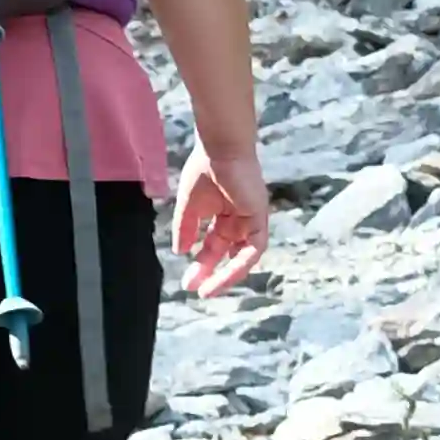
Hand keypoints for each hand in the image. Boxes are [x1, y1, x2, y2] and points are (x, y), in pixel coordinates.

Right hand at [177, 146, 273, 298]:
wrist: (219, 150)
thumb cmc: (204, 170)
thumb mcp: (189, 206)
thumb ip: (185, 229)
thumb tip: (180, 252)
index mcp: (222, 215)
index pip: (213, 245)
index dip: (201, 263)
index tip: (187, 281)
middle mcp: (239, 220)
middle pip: (227, 253)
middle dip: (211, 272)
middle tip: (195, 289)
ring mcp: (251, 220)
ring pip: (243, 256)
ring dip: (227, 274)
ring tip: (209, 289)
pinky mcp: (259, 218)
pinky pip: (254, 248)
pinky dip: (240, 263)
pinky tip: (223, 273)